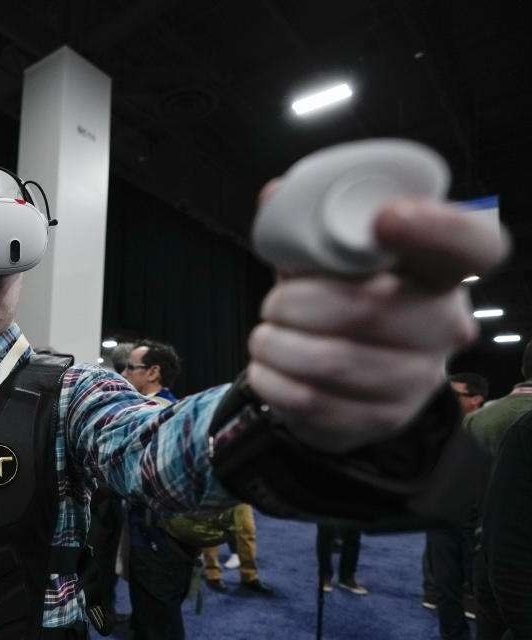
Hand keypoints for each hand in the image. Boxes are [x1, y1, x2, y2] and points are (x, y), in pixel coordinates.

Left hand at [247, 195, 508, 452]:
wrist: (335, 382)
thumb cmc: (335, 302)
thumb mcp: (326, 259)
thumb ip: (307, 227)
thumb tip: (276, 197)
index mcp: (439, 271)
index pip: (474, 245)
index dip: (438, 228)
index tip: (384, 219)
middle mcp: (445, 324)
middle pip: (372, 308)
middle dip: (297, 302)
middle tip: (274, 304)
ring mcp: (419, 378)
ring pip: (333, 361)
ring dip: (278, 345)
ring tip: (265, 336)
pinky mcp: (383, 419)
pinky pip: (312, 401)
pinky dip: (272, 380)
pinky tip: (268, 368)